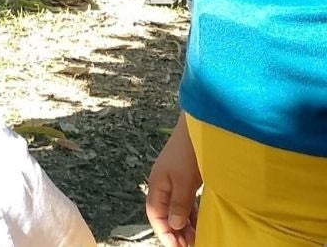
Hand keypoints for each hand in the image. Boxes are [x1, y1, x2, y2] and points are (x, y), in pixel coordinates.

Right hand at [145, 115, 200, 246]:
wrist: (202, 125)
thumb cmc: (189, 151)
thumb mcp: (183, 180)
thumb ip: (178, 204)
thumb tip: (173, 225)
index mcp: (157, 185)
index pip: (156, 215)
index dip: (164, 233)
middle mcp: (164, 184)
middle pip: (167, 214)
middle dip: (177, 232)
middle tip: (191, 245)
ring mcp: (176, 180)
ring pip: (179, 209)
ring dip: (187, 224)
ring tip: (199, 237)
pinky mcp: (188, 177)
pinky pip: (189, 201)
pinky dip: (194, 213)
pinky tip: (203, 220)